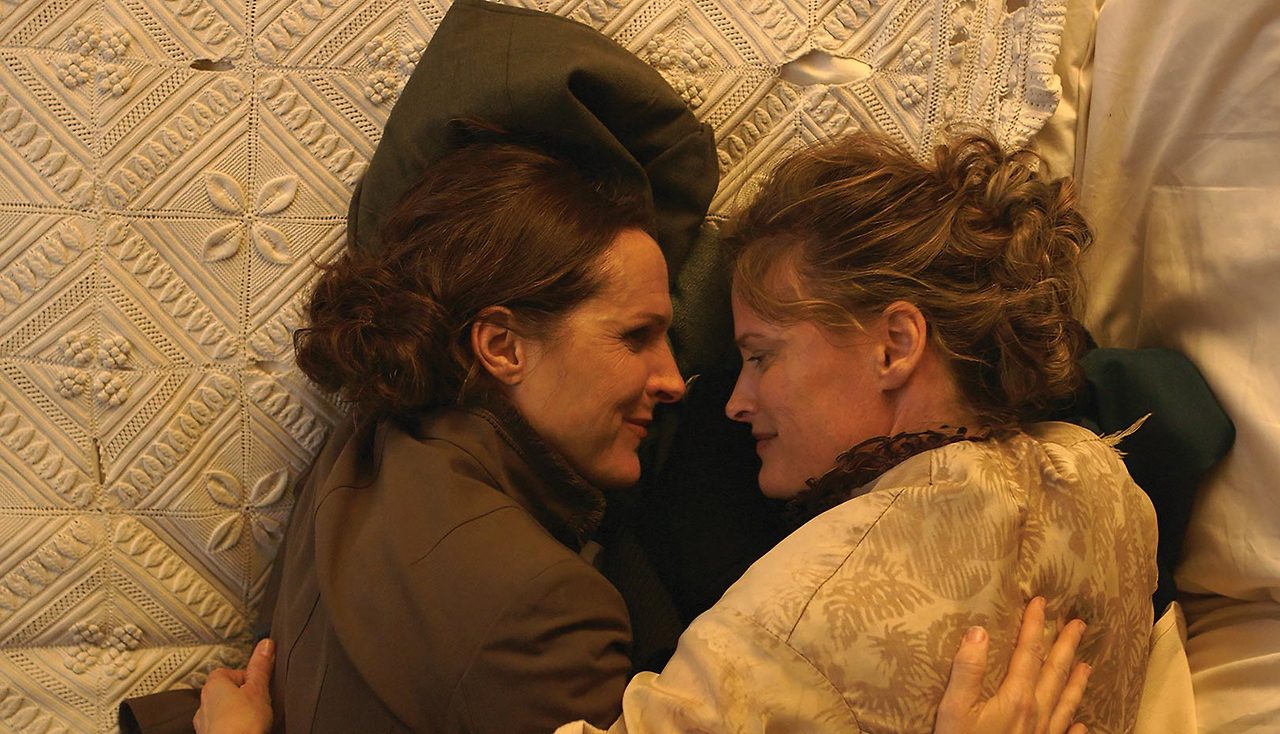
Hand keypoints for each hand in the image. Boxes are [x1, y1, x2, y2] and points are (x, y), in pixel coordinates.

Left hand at [193, 638, 274, 733]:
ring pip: (222, 712)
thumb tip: (265, 645)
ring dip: (235, 714)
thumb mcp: (259, 689)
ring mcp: (204, 723)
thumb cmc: (242, 723)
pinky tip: (244, 731)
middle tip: (257, 703)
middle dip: (241, 697)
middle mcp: (203, 703)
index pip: (230, 672)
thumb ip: (261, 666)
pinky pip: (221, 728)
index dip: (248, 679)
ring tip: (252, 720)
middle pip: (225, 693)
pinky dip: (231, 729)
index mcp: (214, 685)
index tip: (259, 685)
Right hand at [933, 597, 1091, 733]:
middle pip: (1054, 674)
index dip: (1034, 626)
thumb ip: (967, 671)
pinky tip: (1084, 725)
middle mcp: (1035, 715)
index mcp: (1016, 699)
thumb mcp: (954, 710)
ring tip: (1087, 664)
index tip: (1041, 601)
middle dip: (1064, 647)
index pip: (1028, 654)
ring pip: (1065, 704)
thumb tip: (978, 631)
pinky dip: (1076, 729)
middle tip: (1079, 624)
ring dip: (1076, 682)